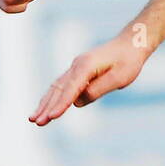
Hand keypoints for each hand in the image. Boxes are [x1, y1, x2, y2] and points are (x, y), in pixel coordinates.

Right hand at [30, 30, 148, 125]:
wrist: (131, 44)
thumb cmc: (128, 61)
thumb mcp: (119, 77)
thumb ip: (98, 89)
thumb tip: (77, 102)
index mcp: (86, 66)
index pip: (70, 89)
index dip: (61, 104)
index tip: (51, 118)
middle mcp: (77, 65)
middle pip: (57, 89)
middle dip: (46, 106)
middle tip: (35, 122)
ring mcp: (76, 67)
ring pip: (56, 88)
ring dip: (45, 103)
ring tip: (33, 119)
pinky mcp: (78, 71)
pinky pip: (61, 86)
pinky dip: (52, 97)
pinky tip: (45, 107)